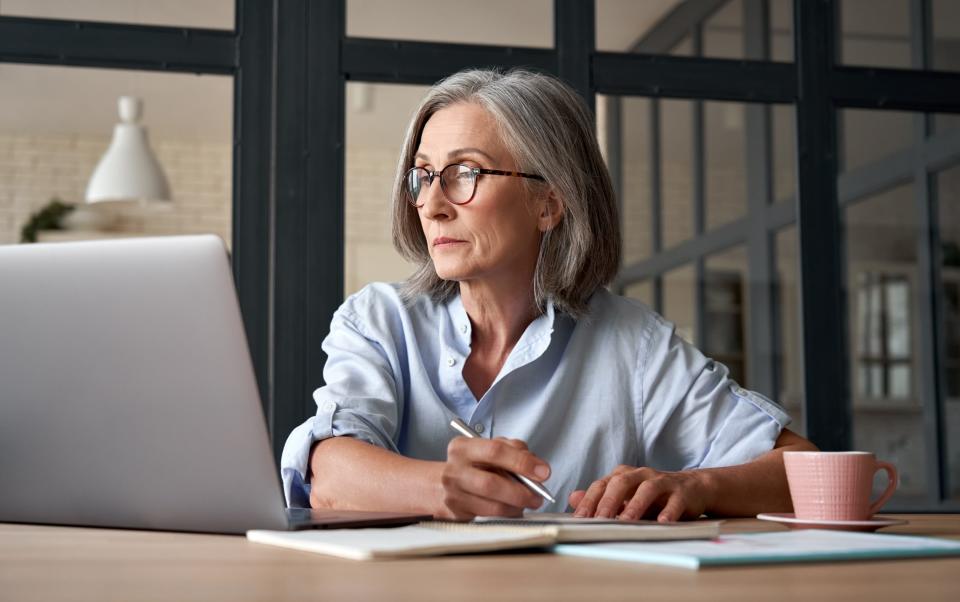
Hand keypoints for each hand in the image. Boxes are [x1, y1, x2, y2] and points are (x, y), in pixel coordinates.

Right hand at [439, 436, 550, 520]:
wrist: (434, 486)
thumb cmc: (469, 465)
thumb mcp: (485, 449)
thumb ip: (512, 450)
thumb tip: (537, 467)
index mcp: (462, 447)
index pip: (495, 451)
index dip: (522, 462)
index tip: (543, 471)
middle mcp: (454, 470)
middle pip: (492, 483)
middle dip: (521, 491)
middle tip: (538, 495)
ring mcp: (453, 494)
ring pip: (492, 506)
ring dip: (517, 506)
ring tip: (529, 502)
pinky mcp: (456, 514)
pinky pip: (489, 516)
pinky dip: (507, 513)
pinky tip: (513, 508)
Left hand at [568, 465, 710, 521]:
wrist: (693, 488)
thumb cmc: (654, 496)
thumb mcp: (626, 497)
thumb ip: (601, 498)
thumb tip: (573, 499)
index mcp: (624, 475)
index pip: (602, 485)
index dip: (590, 501)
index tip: (579, 519)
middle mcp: (641, 474)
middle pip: (621, 483)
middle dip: (608, 502)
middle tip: (599, 520)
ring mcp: (662, 482)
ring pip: (647, 489)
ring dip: (635, 505)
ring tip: (626, 521)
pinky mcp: (682, 492)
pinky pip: (675, 501)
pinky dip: (668, 511)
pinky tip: (662, 522)